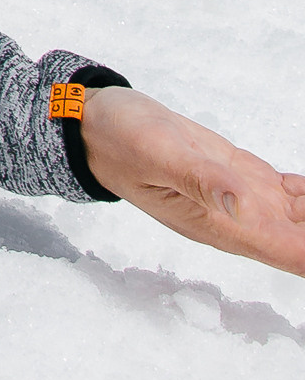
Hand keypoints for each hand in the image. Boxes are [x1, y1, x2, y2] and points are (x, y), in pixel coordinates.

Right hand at [82, 84, 304, 279]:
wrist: (94, 124)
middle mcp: (239, 222)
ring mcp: (242, 200)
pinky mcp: (242, 176)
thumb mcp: (159, 152)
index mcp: (221, 225)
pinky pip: (294, 197)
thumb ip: (202, 178)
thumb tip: (245, 207)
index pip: (293, 255)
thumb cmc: (119, 138)